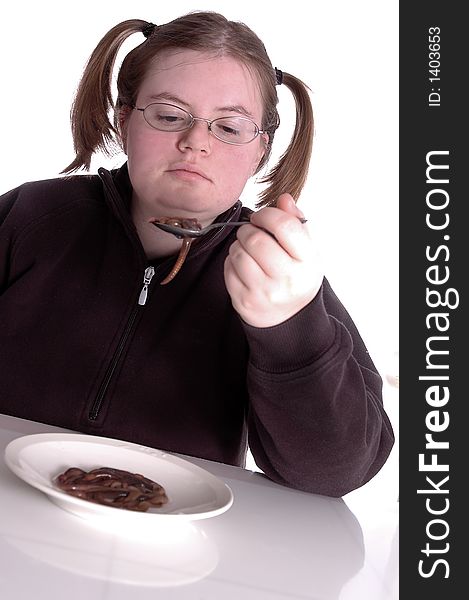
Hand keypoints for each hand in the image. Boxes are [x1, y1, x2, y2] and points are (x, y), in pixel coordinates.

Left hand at [224, 194, 323, 326]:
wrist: (290, 319)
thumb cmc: (296, 277)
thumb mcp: (307, 251)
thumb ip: (297, 222)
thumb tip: (283, 198)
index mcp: (308, 262)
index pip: (285, 226)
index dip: (267, 214)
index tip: (261, 217)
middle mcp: (287, 279)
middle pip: (257, 240)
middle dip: (249, 229)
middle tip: (251, 232)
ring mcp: (264, 293)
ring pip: (239, 254)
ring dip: (238, 245)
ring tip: (247, 249)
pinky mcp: (244, 301)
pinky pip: (228, 269)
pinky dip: (232, 261)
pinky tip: (242, 265)